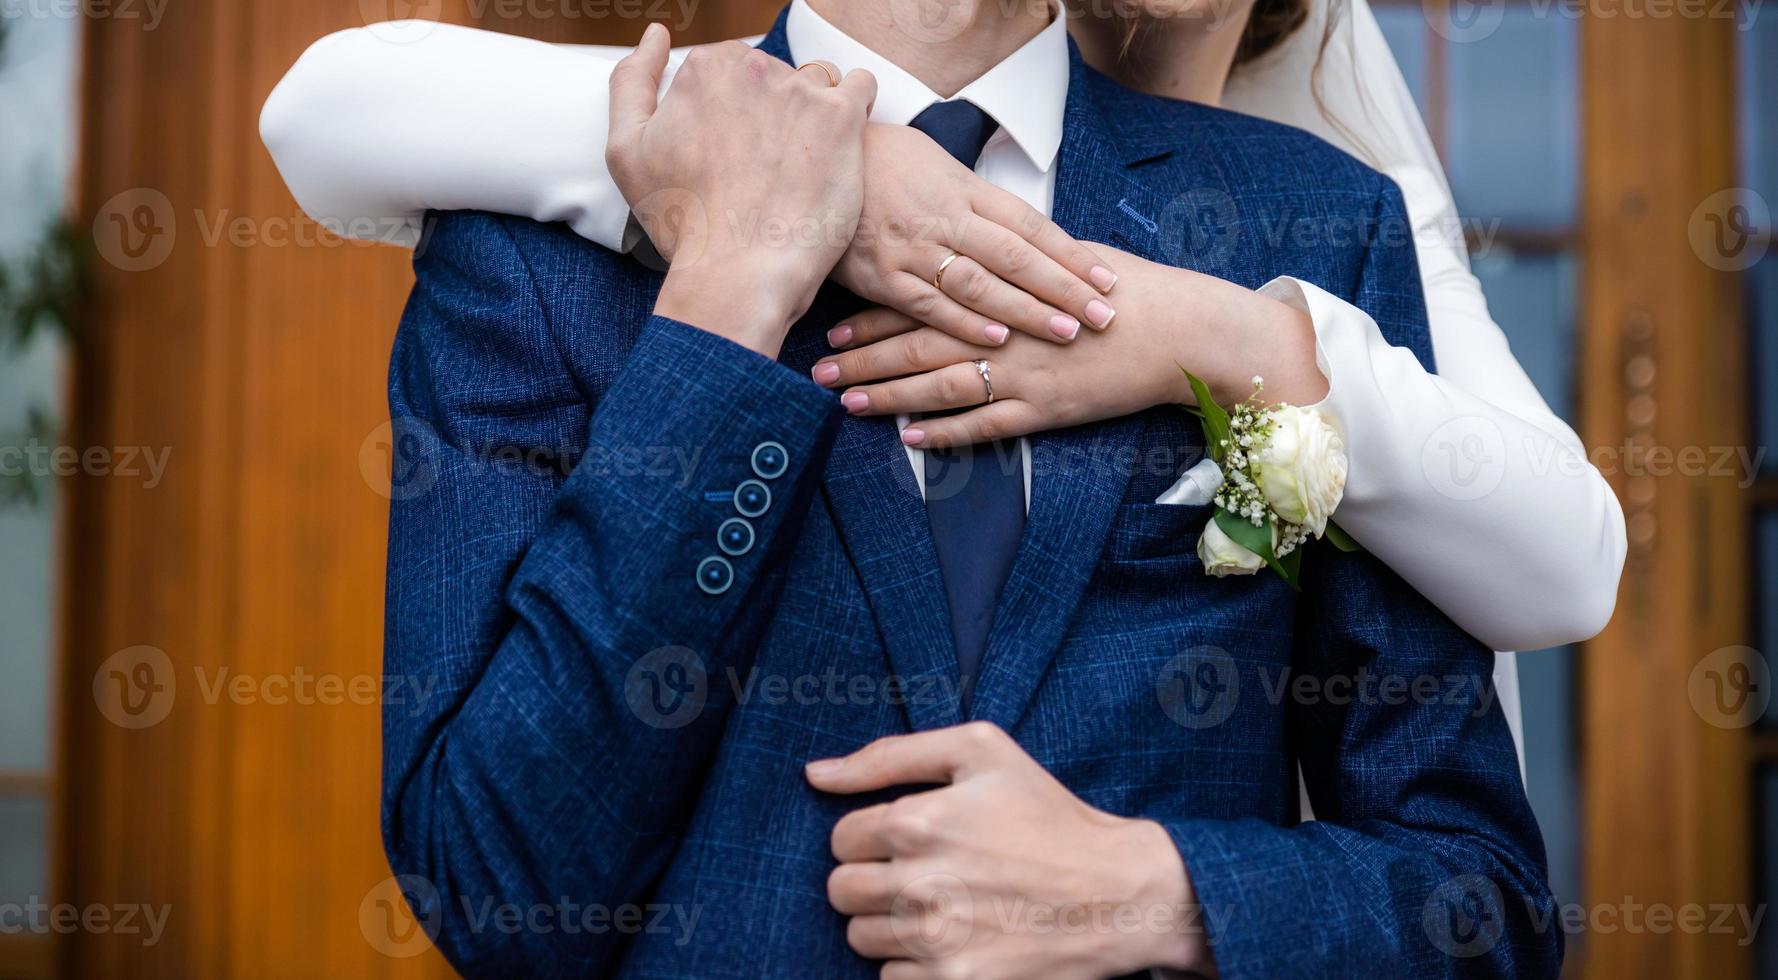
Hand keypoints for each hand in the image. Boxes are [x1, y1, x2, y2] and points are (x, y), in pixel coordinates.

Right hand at [607, 26, 875, 354]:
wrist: (737, 272)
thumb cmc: (683, 221)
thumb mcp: (625, 149)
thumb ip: (632, 80)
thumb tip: (656, 36)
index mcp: (704, 68)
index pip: (731, 69)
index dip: (734, 112)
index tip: (735, 152)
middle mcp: (751, 67)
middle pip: (774, 74)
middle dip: (773, 111)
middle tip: (767, 168)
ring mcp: (799, 89)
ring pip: (817, 81)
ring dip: (814, 112)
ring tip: (803, 163)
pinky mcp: (841, 117)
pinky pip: (861, 87)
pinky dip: (854, 108)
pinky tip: (839, 144)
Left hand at [806, 722, 1212, 978]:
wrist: (1119, 893)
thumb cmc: (1047, 814)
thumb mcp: (980, 752)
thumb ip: (889, 754)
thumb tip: (815, 774)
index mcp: (918, 822)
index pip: (841, 838)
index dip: (872, 835)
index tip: (913, 837)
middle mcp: (920, 885)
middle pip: (840, 891)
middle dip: (871, 879)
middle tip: (921, 872)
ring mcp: (936, 942)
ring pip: (860, 937)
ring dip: (890, 922)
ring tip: (942, 905)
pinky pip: (891, 979)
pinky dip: (914, 964)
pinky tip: (955, 940)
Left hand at [811, 246, 1325, 446]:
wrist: (1176, 331)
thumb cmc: (1125, 291)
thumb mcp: (1065, 260)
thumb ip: (1017, 265)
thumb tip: (980, 254)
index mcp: (1004, 291)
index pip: (925, 300)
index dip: (877, 313)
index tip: (837, 320)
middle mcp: (1005, 332)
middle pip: (919, 345)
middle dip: (865, 357)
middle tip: (819, 366)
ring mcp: (1023, 374)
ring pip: (940, 386)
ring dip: (890, 395)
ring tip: (847, 401)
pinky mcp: (1045, 409)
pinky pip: (984, 425)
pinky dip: (945, 433)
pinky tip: (909, 438)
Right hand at [833, 124, 1117, 346]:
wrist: (819, 158)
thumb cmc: (884, 162)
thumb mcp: (938, 167)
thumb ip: (977, 202)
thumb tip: (1021, 231)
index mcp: (966, 190)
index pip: (1032, 226)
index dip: (1072, 255)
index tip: (1107, 280)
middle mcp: (947, 218)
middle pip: (1018, 257)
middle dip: (1065, 289)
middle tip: (1104, 316)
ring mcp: (915, 248)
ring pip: (981, 283)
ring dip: (1026, 310)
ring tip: (1066, 333)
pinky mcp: (883, 274)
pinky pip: (929, 303)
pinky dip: (964, 322)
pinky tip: (996, 339)